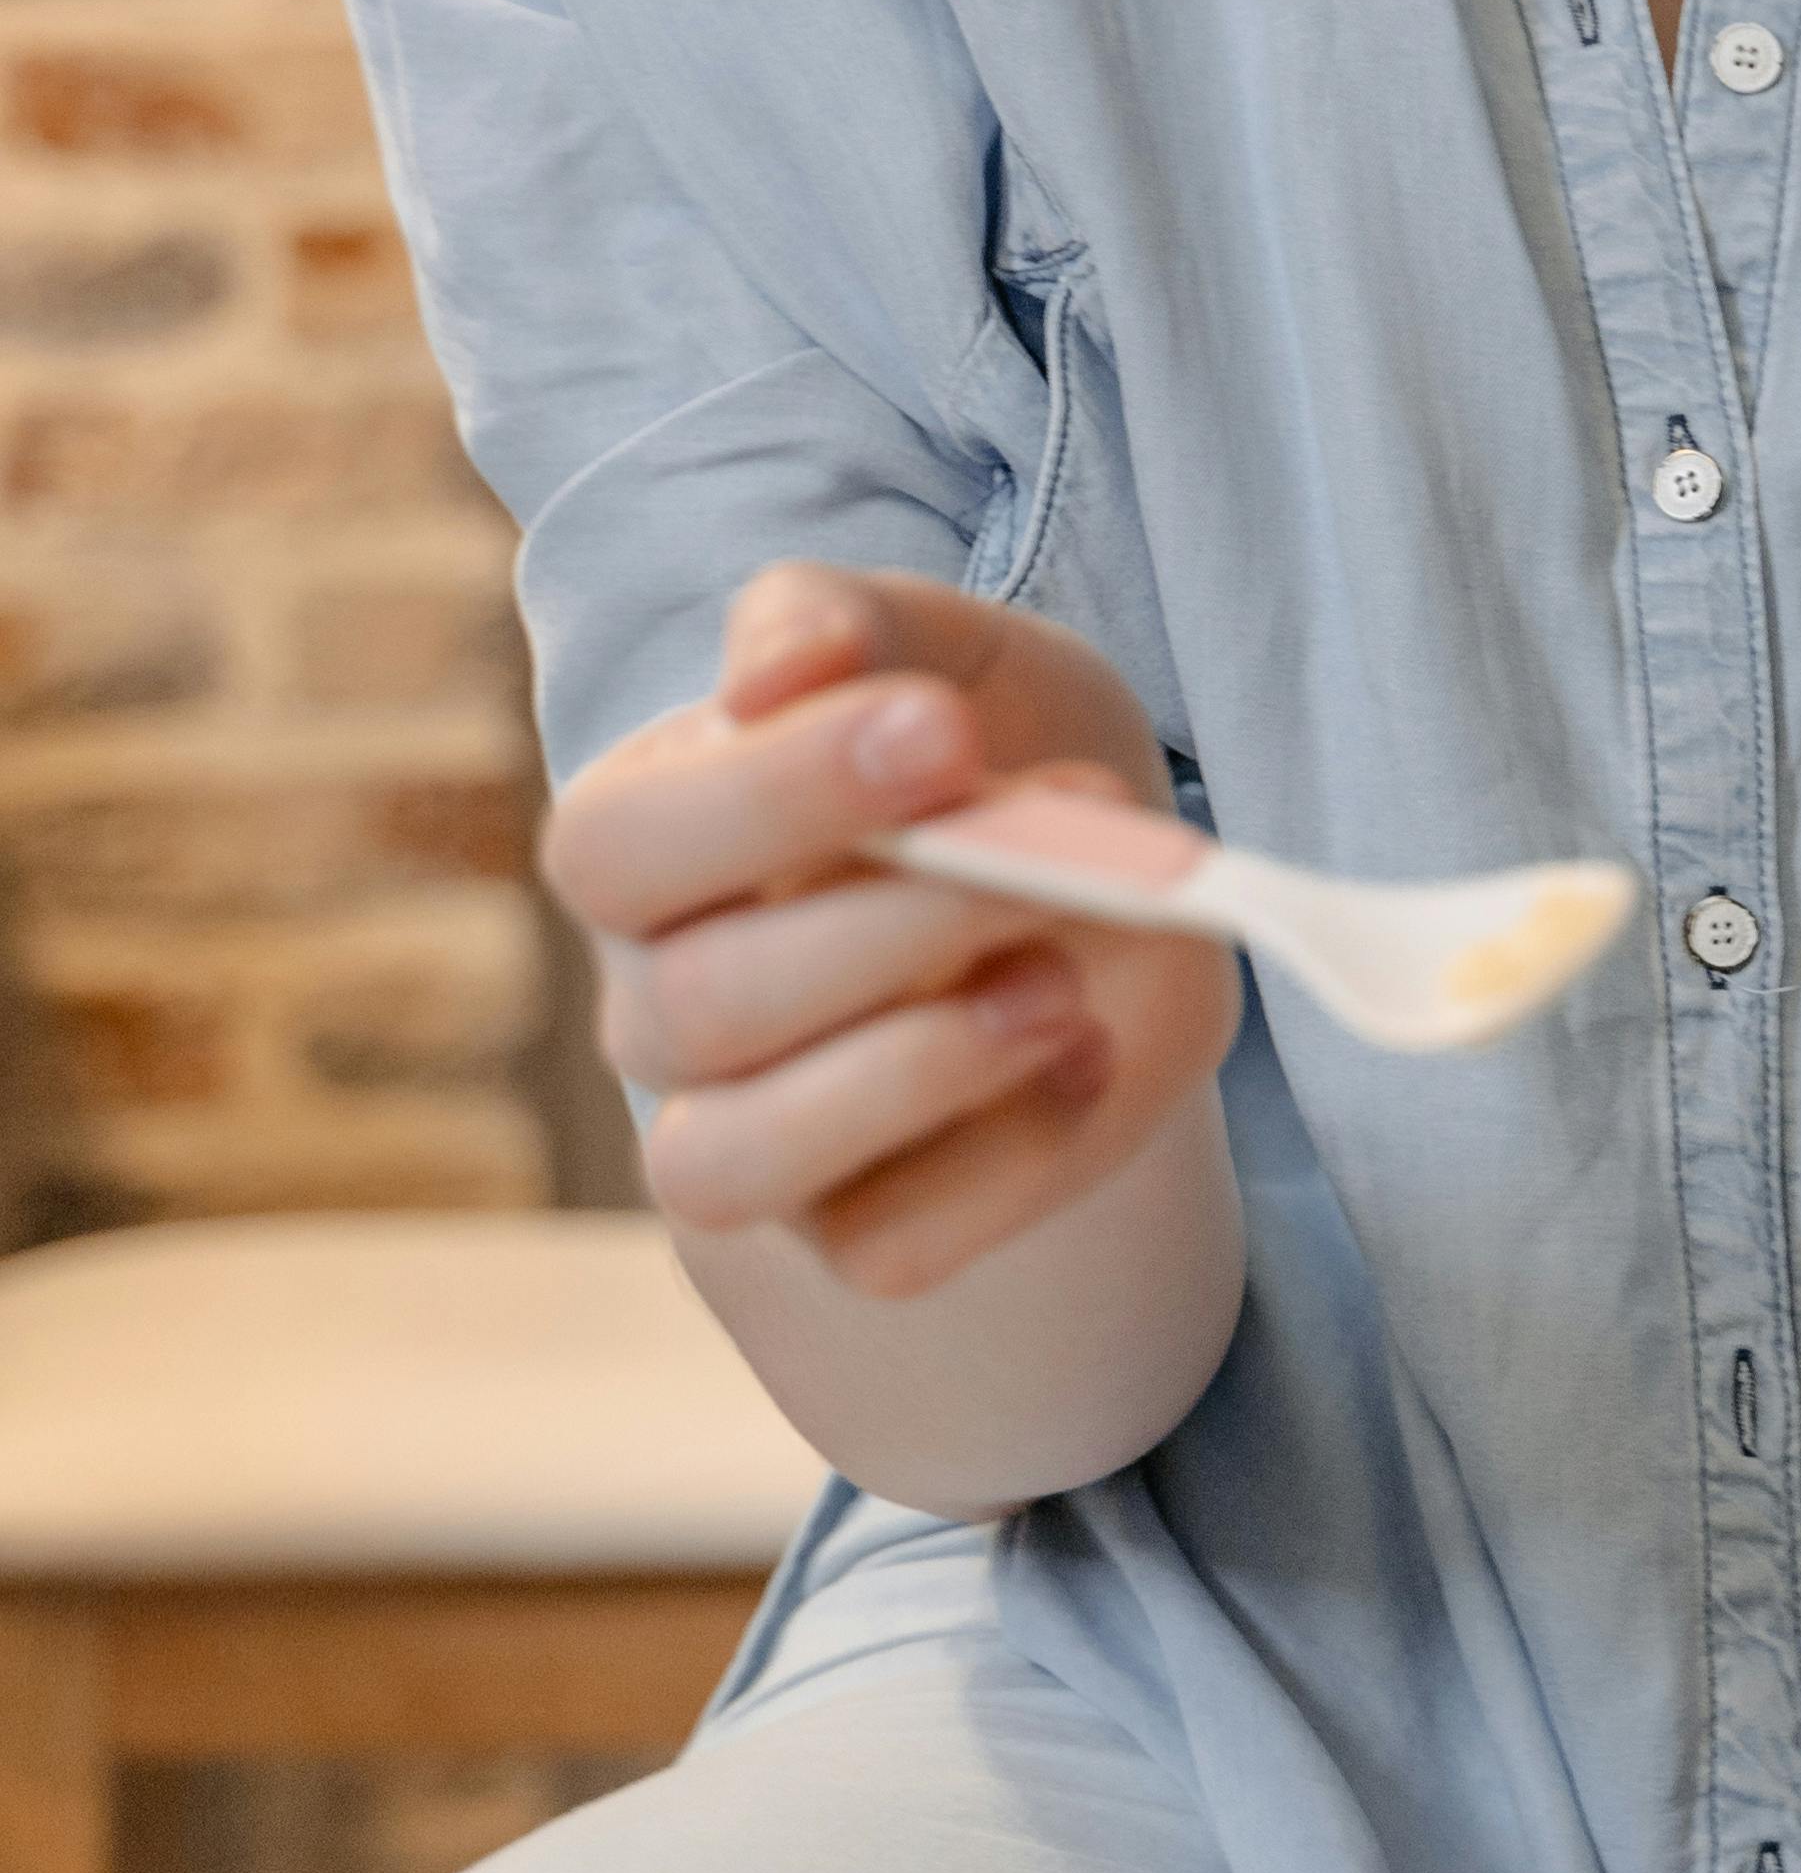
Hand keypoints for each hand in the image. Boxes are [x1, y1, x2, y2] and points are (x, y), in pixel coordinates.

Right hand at [551, 564, 1240, 1302]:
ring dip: (917, 1069)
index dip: (772, 797)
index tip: (945, 734)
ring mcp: (745, 1134)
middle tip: (1064, 842)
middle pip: (698, 1004)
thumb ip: (846, 625)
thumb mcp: (943, 645)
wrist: (1110, 872)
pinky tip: (1089, 1053)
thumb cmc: (985, 744)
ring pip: (734, 1163)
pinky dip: (1003, 1160)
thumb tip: (774, 667)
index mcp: (644, 841)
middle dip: (903, 920)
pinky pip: (883, 1247)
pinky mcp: (855, 1231)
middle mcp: (658, 1002)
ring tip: (1062, 982)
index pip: (618, 848)